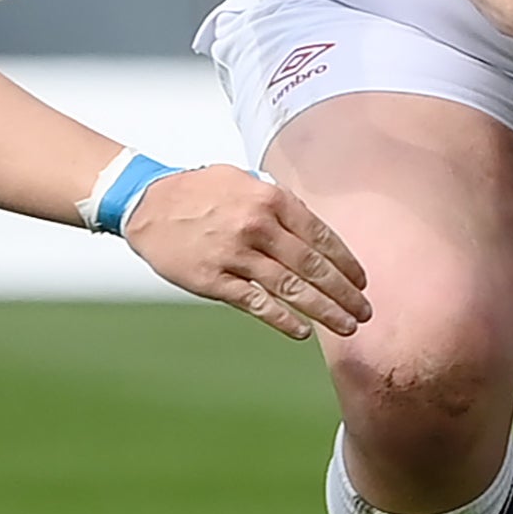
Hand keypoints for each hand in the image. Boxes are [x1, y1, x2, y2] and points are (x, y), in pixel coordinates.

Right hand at [122, 165, 370, 339]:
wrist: (147, 204)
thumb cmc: (200, 191)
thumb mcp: (245, 181)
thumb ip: (280, 203)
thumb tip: (314, 232)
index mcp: (270, 199)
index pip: (321, 236)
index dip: (346, 262)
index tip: (362, 282)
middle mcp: (257, 225)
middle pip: (313, 266)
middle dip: (344, 292)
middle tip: (365, 312)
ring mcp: (235, 254)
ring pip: (291, 288)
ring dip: (324, 310)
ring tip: (346, 326)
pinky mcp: (213, 279)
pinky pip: (256, 303)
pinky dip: (282, 319)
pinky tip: (303, 331)